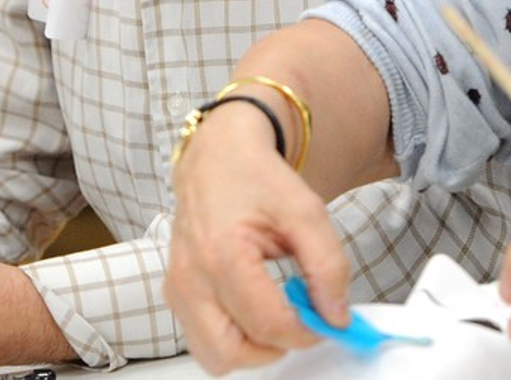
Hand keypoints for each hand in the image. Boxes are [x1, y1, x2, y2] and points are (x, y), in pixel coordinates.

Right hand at [164, 105, 346, 374]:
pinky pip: (202, 339)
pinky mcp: (174, 293)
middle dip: (274, 348)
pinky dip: (232, 336)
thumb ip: (328, 265)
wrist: (218, 156)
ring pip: (213, 355)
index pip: (267, 323)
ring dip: (251, 348)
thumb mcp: (307, 211)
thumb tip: (336, 316)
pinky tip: (254, 306)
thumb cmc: (256, 178)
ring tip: (276, 312)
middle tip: (300, 322)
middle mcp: (190, 276)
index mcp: (221, 253)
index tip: (326, 320)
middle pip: (231, 352)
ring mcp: (177, 287)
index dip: (306, 332)